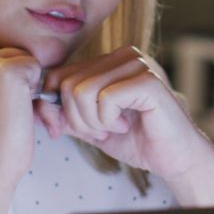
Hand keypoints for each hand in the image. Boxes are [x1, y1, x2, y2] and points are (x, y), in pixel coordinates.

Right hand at [0, 43, 42, 185]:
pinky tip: (19, 109)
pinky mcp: (7, 69)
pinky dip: (36, 90)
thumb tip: (14, 51)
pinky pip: (36, 67)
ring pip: (24, 58)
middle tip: (4, 111)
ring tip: (12, 111)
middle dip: (16, 79)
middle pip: (9, 52)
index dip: (3, 80)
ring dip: (27, 84)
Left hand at [33, 46, 213, 181]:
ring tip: (115, 126)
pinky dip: (109, 121)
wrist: (176, 159)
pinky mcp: (147, 80)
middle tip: (101, 130)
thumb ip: (64, 113)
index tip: (70, 129)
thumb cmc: (137, 140)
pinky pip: (104, 99)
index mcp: (108, 60)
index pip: (59, 74)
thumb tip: (37, 106)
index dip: (55, 106)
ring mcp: (137, 63)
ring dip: (93, 122)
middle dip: (76, 119)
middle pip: (66, 83)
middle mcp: (122, 54)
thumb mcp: (90, 126)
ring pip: (81, 91)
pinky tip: (128, 124)